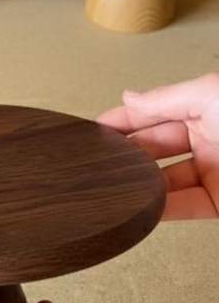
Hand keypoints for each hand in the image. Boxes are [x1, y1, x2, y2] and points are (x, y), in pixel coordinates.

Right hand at [98, 72, 218, 219]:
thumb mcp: (208, 93)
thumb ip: (165, 98)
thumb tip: (129, 97)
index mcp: (203, 110)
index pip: (153, 115)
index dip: (124, 120)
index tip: (96, 128)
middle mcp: (207, 141)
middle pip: (155, 149)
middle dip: (127, 154)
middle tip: (99, 158)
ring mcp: (212, 173)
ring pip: (165, 181)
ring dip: (140, 184)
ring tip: (114, 184)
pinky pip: (184, 207)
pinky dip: (161, 209)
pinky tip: (140, 206)